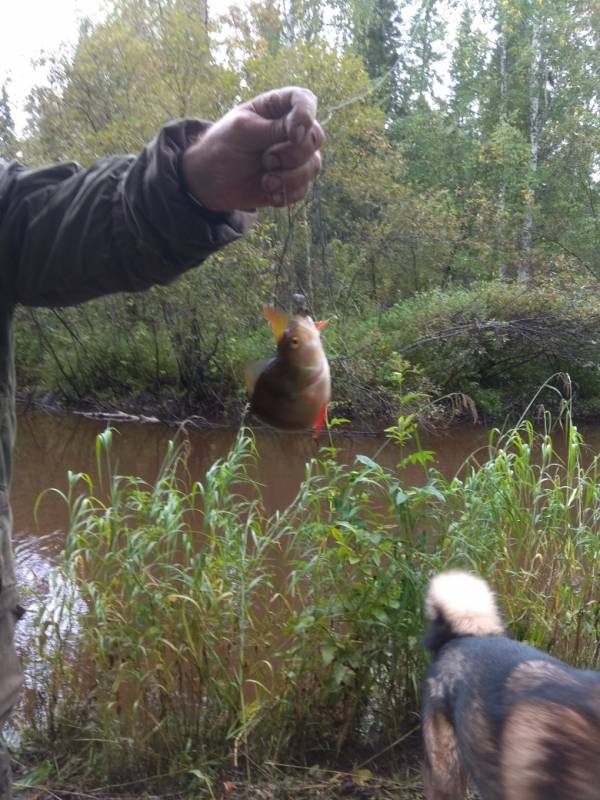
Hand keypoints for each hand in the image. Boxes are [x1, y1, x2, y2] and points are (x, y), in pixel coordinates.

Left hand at [182, 86, 323, 211]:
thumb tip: (304, 129)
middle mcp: (291, 130)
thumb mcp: (244, 131)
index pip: (305, 100)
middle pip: (315, 137)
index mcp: (277, 108)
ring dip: (290, 177)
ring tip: (265, 181)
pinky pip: (304, 188)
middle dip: (294, 154)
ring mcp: (294, 157)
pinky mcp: (293, 182)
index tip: (293, 134)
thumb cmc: (222, 148)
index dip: (306, 115)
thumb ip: (275, 127)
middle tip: (266, 160)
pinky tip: (269, 193)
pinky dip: (287, 193)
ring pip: (313, 165)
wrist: (210, 183)